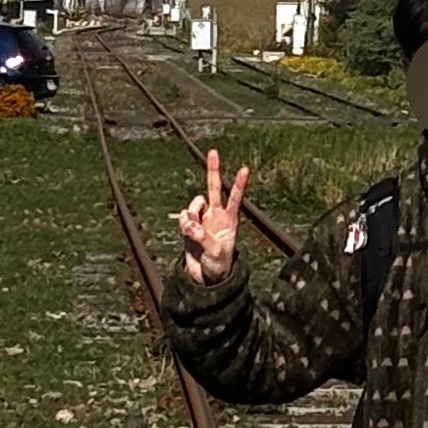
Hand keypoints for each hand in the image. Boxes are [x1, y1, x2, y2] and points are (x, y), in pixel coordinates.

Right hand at [178, 150, 248, 285]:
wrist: (205, 275)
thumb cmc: (218, 263)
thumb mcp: (216, 253)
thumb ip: (204, 237)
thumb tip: (191, 226)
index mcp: (228, 220)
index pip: (234, 198)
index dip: (238, 184)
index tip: (245, 169)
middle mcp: (215, 215)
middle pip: (213, 187)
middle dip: (213, 170)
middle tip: (214, 151)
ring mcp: (201, 219)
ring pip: (194, 204)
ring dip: (192, 213)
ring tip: (193, 229)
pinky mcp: (188, 226)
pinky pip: (183, 217)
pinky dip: (183, 223)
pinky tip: (187, 232)